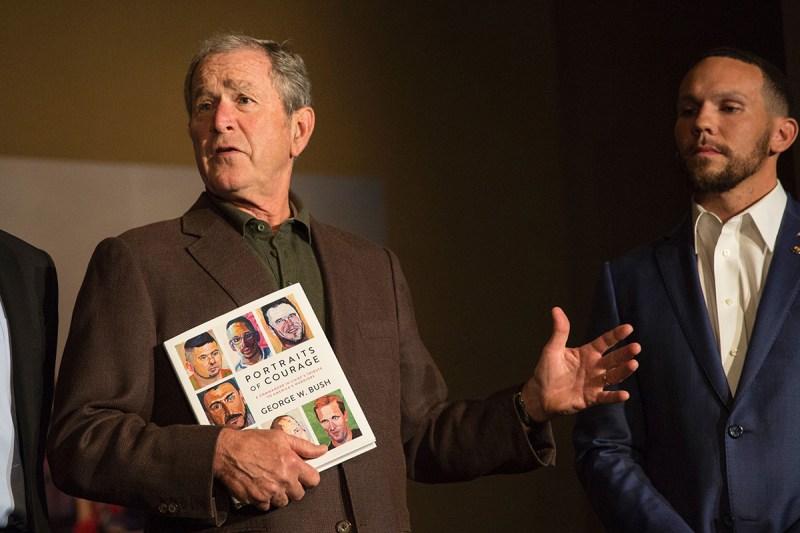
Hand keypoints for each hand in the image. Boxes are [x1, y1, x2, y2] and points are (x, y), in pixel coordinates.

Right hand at [213, 428, 327, 510]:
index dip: (309, 476)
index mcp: (293, 464)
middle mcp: (283, 480)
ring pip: (284, 502)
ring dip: (280, 494)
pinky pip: (268, 506)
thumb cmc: (252, 442)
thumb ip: (304, 446)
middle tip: (284, 476)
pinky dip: (266, 499)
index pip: (314, 480)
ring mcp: (270, 491)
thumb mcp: (281, 437)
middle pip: (299, 494)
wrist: (228, 451)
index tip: (304, 474)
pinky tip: (261, 487)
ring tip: (271, 481)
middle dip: (294, 486)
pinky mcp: (257, 499)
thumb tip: (322, 449)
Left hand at [521, 307, 639, 422]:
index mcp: (587, 353)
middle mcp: (594, 367)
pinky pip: (605, 397)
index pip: (604, 342)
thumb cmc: (547, 371)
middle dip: (624, 353)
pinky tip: (625, 394)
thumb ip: (560, 332)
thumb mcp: (552, 349)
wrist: (540, 395)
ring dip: (623, 371)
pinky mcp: (591, 398)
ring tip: (633, 364)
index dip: (615, 335)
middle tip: (636, 347)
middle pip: (613, 359)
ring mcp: (594, 383)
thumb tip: (556, 309)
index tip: (628, 328)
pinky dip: (615, 397)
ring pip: (613, 376)